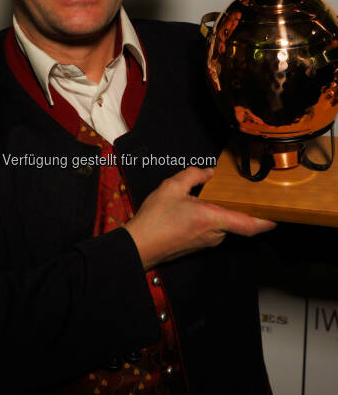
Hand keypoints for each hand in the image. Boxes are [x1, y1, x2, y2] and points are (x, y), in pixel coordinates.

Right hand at [124, 166, 275, 270]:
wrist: (139, 245)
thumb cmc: (155, 219)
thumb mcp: (171, 187)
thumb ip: (193, 175)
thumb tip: (208, 172)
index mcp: (212, 219)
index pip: (248, 224)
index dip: (266, 221)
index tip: (278, 216)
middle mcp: (214, 234)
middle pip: (237, 222)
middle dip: (238, 208)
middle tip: (239, 193)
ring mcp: (207, 242)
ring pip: (224, 226)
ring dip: (221, 213)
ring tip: (208, 197)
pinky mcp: (198, 246)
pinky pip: (213, 230)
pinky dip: (211, 219)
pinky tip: (196, 209)